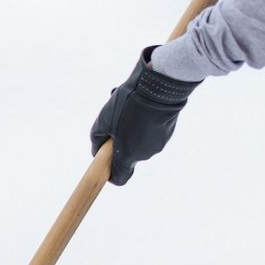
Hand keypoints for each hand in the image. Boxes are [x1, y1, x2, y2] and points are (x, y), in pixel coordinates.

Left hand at [89, 47, 198, 185]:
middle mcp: (145, 154)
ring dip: (132, 129)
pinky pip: (152, 132)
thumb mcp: (104, 119)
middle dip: (121, 141)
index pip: (119, 178)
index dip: (111, 173)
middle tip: (116, 120)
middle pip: (129, 154)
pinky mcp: (168, 132)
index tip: (107, 161)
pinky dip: (146, 123)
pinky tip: (144, 106)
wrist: (160, 85)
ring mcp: (159, 144)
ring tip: (131, 108)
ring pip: (140, 141)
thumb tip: (97, 149)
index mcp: (128, 155)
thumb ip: (97, 139)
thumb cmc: (129, 103)